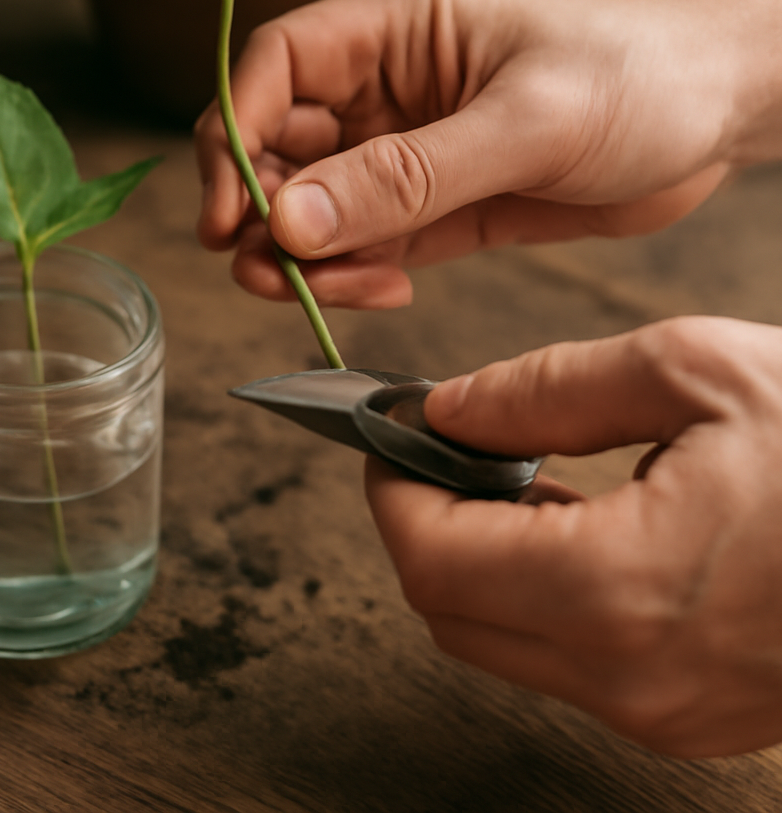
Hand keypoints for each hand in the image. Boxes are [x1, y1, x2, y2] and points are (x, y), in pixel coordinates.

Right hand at [195, 0, 768, 306]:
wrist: (723, 107)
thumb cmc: (639, 73)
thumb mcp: (524, 121)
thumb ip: (406, 176)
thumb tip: (287, 222)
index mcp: (397, 21)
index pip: (277, 66)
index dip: (235, 132)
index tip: (230, 215)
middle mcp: (390, 79)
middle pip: (279, 140)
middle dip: (266, 209)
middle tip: (275, 274)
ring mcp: (413, 142)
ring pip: (316, 201)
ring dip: (305, 253)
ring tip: (330, 294)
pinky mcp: (443, 200)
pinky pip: (369, 240)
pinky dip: (355, 272)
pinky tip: (379, 292)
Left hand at [366, 316, 781, 757]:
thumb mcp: (694, 369)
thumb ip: (548, 389)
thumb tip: (447, 409)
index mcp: (620, 588)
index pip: (432, 560)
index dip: (390, 487)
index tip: (386, 433)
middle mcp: (632, 677)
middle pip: (452, 616)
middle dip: (423, 523)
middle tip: (439, 444)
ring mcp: (668, 711)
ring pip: (507, 647)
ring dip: (480, 558)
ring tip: (512, 471)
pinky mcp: (698, 715)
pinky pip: (575, 663)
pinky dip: (543, 592)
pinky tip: (577, 519)